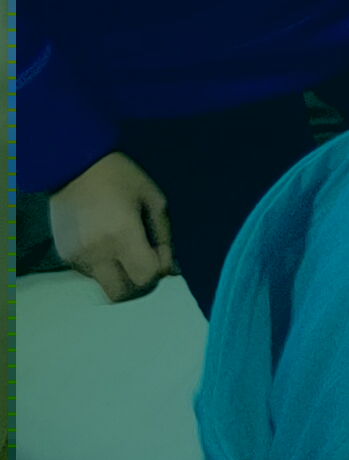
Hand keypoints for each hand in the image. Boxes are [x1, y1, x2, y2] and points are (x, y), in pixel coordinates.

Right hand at [51, 152, 174, 303]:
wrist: (73, 164)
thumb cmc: (120, 177)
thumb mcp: (154, 200)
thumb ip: (165, 237)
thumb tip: (172, 270)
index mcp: (122, 234)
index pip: (146, 278)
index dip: (159, 270)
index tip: (160, 251)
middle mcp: (97, 251)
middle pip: (122, 294)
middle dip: (139, 284)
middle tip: (145, 262)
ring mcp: (77, 256)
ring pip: (106, 285)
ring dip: (121, 275)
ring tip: (123, 246)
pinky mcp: (65, 255)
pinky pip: (91, 274)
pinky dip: (104, 267)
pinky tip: (106, 242)